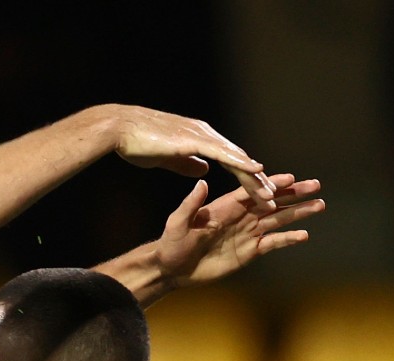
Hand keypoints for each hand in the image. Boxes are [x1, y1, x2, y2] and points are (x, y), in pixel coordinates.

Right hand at [102, 104, 276, 209]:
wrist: (120, 129)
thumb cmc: (137, 142)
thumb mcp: (166, 158)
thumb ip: (186, 164)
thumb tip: (203, 171)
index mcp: (200, 139)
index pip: (230, 161)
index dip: (244, 178)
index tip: (257, 194)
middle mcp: (207, 135)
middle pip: (239, 160)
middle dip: (256, 181)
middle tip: (272, 199)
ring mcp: (203, 136)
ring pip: (236, 159)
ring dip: (254, 178)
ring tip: (269, 195)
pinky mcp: (195, 139)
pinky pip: (224, 153)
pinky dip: (241, 163)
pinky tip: (256, 171)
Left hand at [155, 173, 324, 288]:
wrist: (172, 269)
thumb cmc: (171, 244)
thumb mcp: (177, 223)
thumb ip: (190, 204)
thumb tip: (202, 183)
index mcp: (225, 206)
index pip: (252, 191)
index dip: (270, 184)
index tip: (290, 177)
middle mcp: (240, 216)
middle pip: (272, 201)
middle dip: (294, 193)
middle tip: (315, 185)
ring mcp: (247, 233)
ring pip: (278, 220)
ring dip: (298, 212)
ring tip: (319, 204)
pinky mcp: (250, 251)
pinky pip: (273, 243)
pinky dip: (288, 239)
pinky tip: (304, 234)